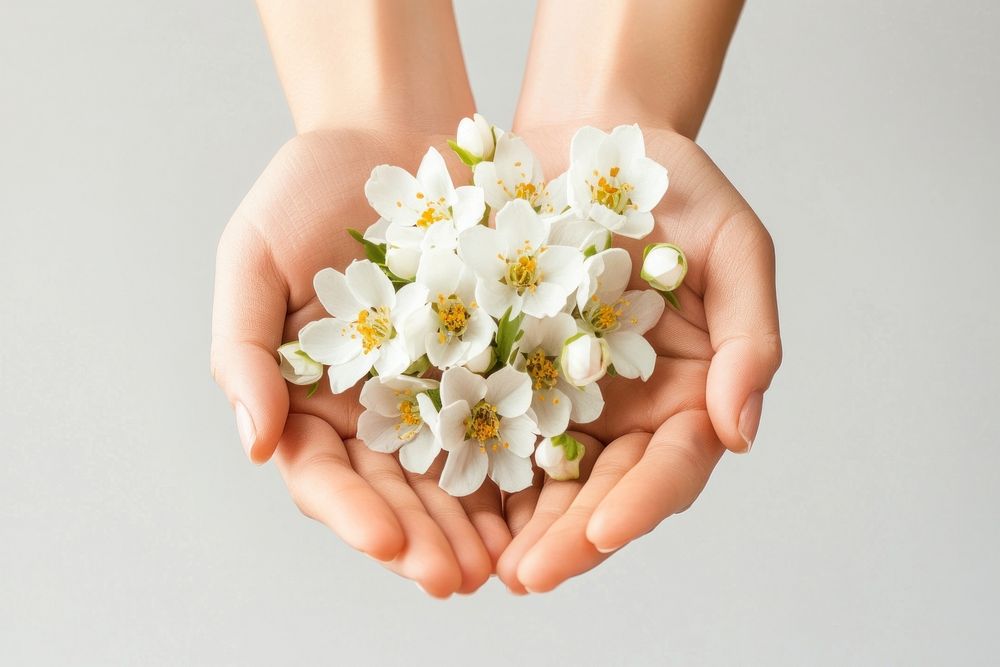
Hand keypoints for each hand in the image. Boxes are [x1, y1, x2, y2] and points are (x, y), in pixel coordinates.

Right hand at [211, 130, 510, 596]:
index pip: (326, 475)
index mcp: (311, 398)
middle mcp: (376, 407)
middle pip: (396, 490)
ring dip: (476, 522)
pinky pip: (511, 415)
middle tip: (454, 578)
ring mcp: (438, 387)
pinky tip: (549, 495)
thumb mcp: (252, 260)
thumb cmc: (306, 192)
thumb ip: (244, 353)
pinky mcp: (493, 358)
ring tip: (503, 563)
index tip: (385, 544)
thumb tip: (254, 444)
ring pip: (456, 471)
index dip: (353, 513)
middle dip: (423, 537)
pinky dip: (526, 459)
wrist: (391, 133)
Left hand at [497, 125, 781, 592]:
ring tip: (480, 562)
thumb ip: (749, 338)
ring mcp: (562, 396)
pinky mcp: (504, 371)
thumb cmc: (670, 184)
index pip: (673, 466)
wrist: (588, 138)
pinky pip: (485, 426)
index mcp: (688, 392)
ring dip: (513, 523)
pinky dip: (467, 464)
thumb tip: (742, 433)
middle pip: (601, 489)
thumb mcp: (733, 245)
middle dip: (567, 536)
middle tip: (526, 575)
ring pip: (541, 477)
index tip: (605, 531)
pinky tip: (440, 497)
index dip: (643, 502)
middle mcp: (626, 409)